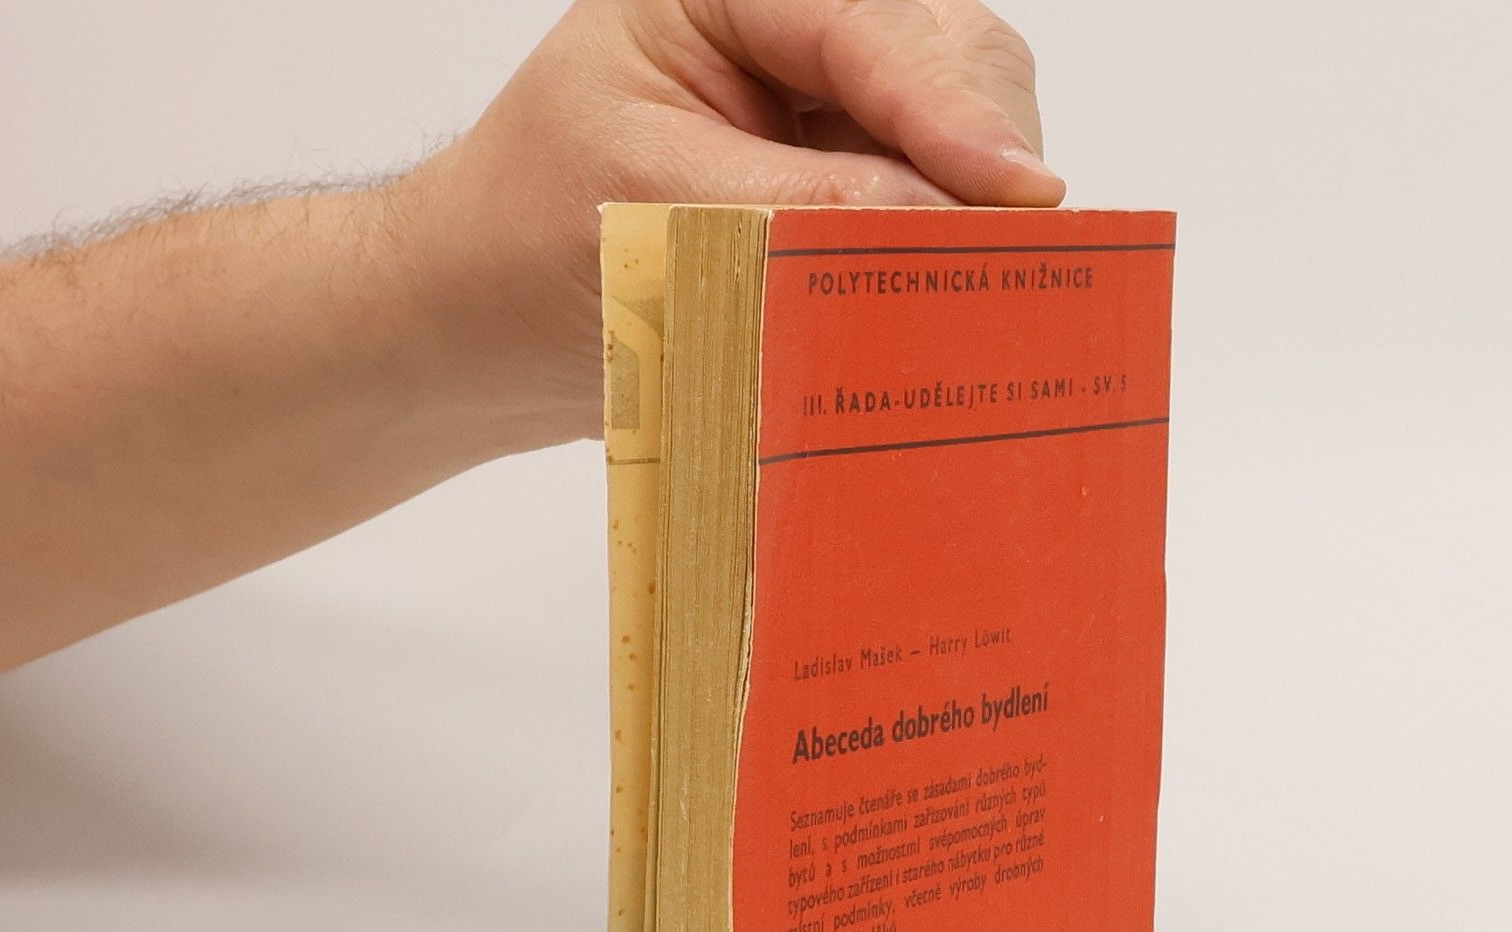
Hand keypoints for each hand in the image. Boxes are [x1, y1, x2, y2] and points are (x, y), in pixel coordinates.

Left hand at [405, 0, 1061, 445]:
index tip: (1018, 196)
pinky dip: (954, 258)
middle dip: (987, 157)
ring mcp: (832, 113)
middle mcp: (794, 34)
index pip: (873, 27)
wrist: (487, 323)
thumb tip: (944, 226)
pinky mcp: (849, 190)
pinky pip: (937, 210)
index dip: (952, 111)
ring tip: (993, 294)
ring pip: (963, 136)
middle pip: (951, 59)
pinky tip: (962, 304)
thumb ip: (798, 208)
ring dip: (982, 214)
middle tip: (1024, 263)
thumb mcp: (650, 210)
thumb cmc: (529, 242)